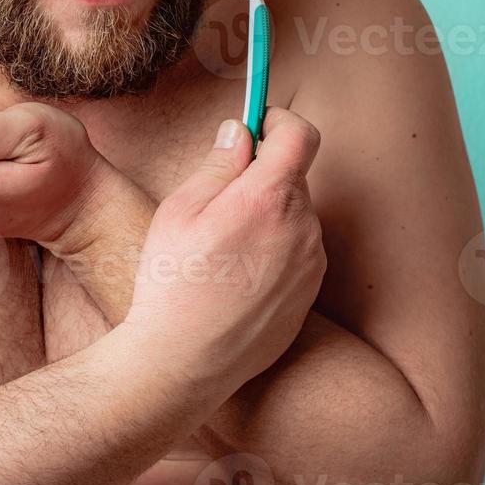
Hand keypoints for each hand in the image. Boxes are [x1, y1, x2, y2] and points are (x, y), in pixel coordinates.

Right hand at [124, 107, 326, 389]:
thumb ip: (219, 164)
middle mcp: (302, 228)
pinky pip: (298, 253)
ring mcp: (311, 264)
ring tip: (223, 249)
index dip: (279, 122)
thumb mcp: (180, 211)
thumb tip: (240, 132)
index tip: (257, 127)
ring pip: (296, 217)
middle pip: (295, 177)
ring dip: (269, 216)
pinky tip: (236, 276)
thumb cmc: (173, 283)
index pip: (301, 134)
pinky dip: (275, 251)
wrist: (184, 362)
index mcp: (268, 199)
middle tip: (219, 199)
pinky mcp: (309, 295)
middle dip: (263, 176)